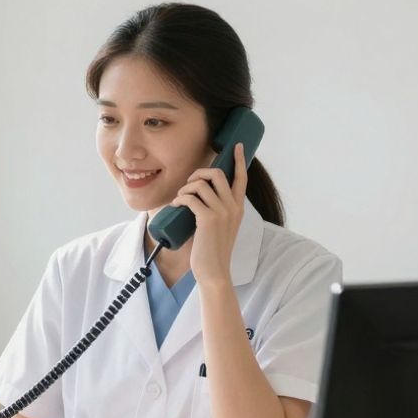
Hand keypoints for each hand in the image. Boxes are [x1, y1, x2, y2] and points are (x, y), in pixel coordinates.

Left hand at [171, 143, 247, 284]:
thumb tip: (199, 197)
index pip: (242, 177)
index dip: (238, 159)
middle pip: (217, 173)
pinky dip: (180, 199)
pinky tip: (175, 206)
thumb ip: (217, 211)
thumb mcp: (222, 227)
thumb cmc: (213, 250)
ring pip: (201, 184)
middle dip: (198, 173)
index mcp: (238, 207)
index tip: (236, 146)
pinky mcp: (208, 219)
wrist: (214, 271)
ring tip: (179, 199)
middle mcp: (233, 207)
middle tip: (188, 185)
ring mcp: (222, 212)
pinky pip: (190, 198)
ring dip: (185, 188)